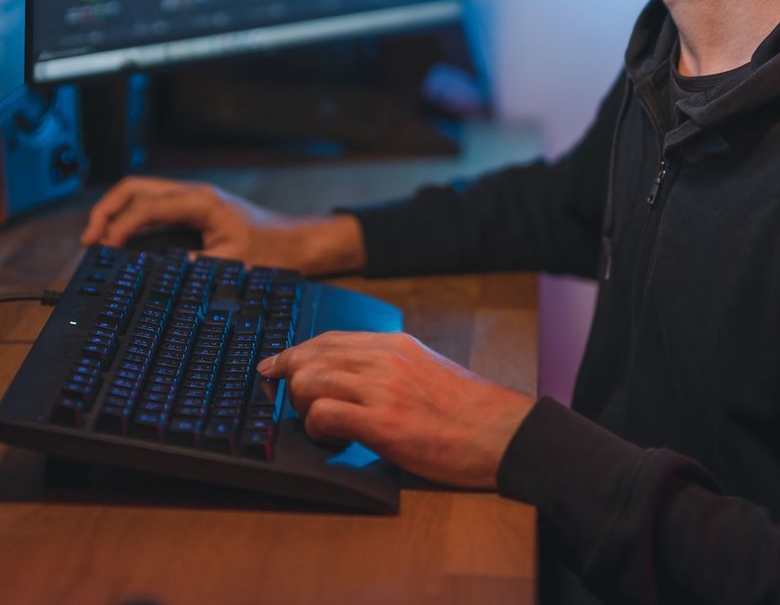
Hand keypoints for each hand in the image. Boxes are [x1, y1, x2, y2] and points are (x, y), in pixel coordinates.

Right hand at [80, 177, 363, 274]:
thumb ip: (196, 267)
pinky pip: (154, 205)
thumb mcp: (233, 263)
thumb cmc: (272, 251)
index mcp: (201, 202)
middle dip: (107, 209)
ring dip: (116, 211)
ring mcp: (192, 199)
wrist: (298, 243)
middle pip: (136, 188)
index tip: (103, 247)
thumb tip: (161, 274)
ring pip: (141, 193)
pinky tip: (123, 240)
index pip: (148, 205)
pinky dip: (132, 217)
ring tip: (98, 239)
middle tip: (89, 239)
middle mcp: (193, 194)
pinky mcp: (193, 209)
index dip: (120, 225)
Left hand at [257, 332, 534, 488]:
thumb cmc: (470, 411)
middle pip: (311, 356)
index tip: (274, 366)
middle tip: (292, 404)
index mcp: (396, 344)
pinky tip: (331, 440)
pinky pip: (324, 415)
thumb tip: (354, 376)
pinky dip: (317, 428)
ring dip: (303, 406)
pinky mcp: (383, 424)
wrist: (505, 433)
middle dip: (290, 380)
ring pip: (309, 381)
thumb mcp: (428, 370)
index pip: (329, 339)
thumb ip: (392, 367)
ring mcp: (383, 389)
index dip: (295, 353)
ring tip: (321, 425)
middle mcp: (385, 359)